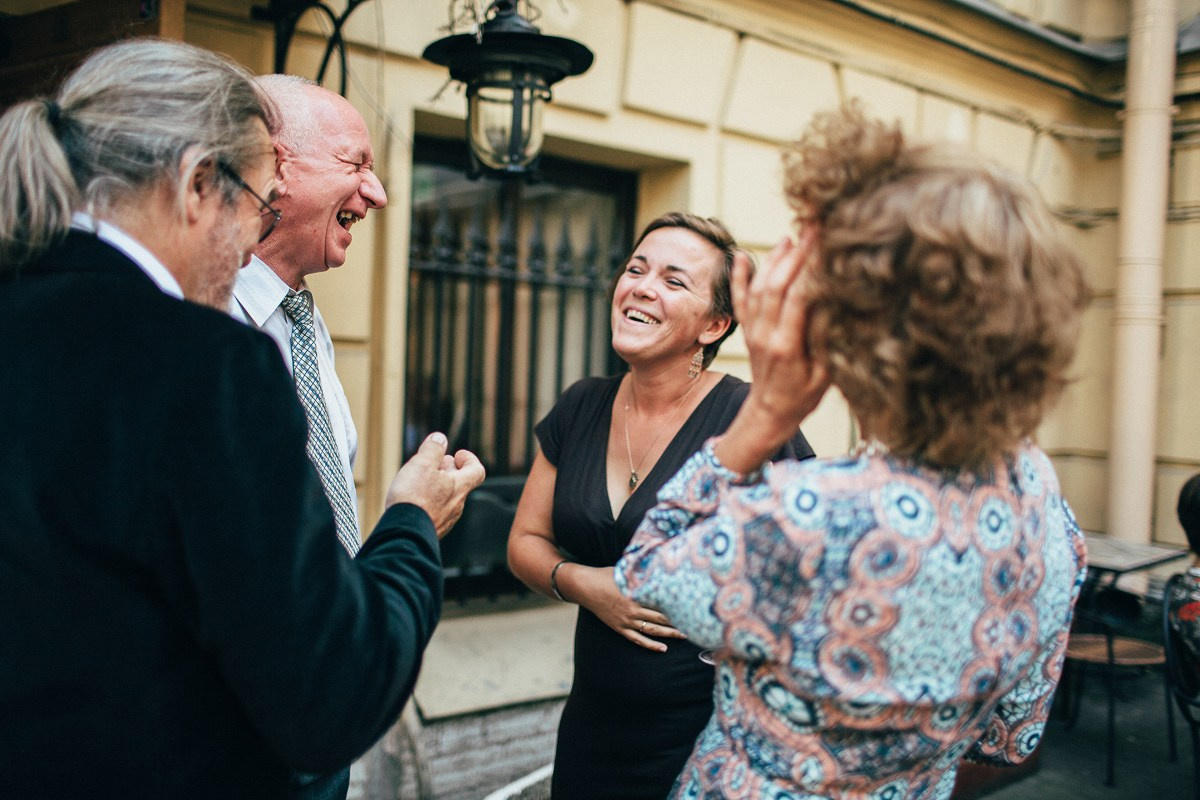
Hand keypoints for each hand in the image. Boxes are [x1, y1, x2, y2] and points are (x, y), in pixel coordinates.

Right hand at [385, 432, 484, 536]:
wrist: (403, 534)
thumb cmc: (414, 498)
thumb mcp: (422, 464)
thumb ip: (433, 450)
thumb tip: (440, 438)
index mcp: (459, 487)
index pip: (476, 471)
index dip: (470, 459)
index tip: (457, 455)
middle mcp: (457, 505)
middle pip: (459, 483)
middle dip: (448, 470)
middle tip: (434, 463)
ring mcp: (445, 520)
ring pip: (446, 498)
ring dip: (436, 485)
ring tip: (418, 479)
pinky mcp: (432, 530)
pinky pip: (435, 511)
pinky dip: (428, 501)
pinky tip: (412, 499)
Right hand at [562, 564, 684, 652]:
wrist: (585, 587)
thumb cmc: (606, 575)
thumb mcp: (626, 571)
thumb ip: (642, 572)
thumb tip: (657, 564)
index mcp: (637, 594)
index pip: (662, 601)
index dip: (678, 604)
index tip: (692, 605)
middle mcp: (634, 609)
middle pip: (662, 618)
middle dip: (679, 621)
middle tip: (696, 622)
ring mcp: (627, 621)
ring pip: (653, 630)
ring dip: (670, 634)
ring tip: (685, 635)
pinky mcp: (620, 628)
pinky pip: (638, 639)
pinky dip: (651, 645)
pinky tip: (663, 649)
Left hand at [716, 230, 830, 473]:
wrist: (769, 414)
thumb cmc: (803, 397)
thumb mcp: (824, 373)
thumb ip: (824, 337)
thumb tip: (831, 300)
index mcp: (786, 345)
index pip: (797, 296)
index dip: (811, 268)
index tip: (826, 243)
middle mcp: (765, 334)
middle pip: (776, 285)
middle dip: (795, 253)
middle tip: (812, 228)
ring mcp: (753, 331)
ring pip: (758, 288)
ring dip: (773, 260)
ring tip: (790, 237)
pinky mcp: (748, 331)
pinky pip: (740, 300)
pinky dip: (739, 276)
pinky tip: (741, 255)